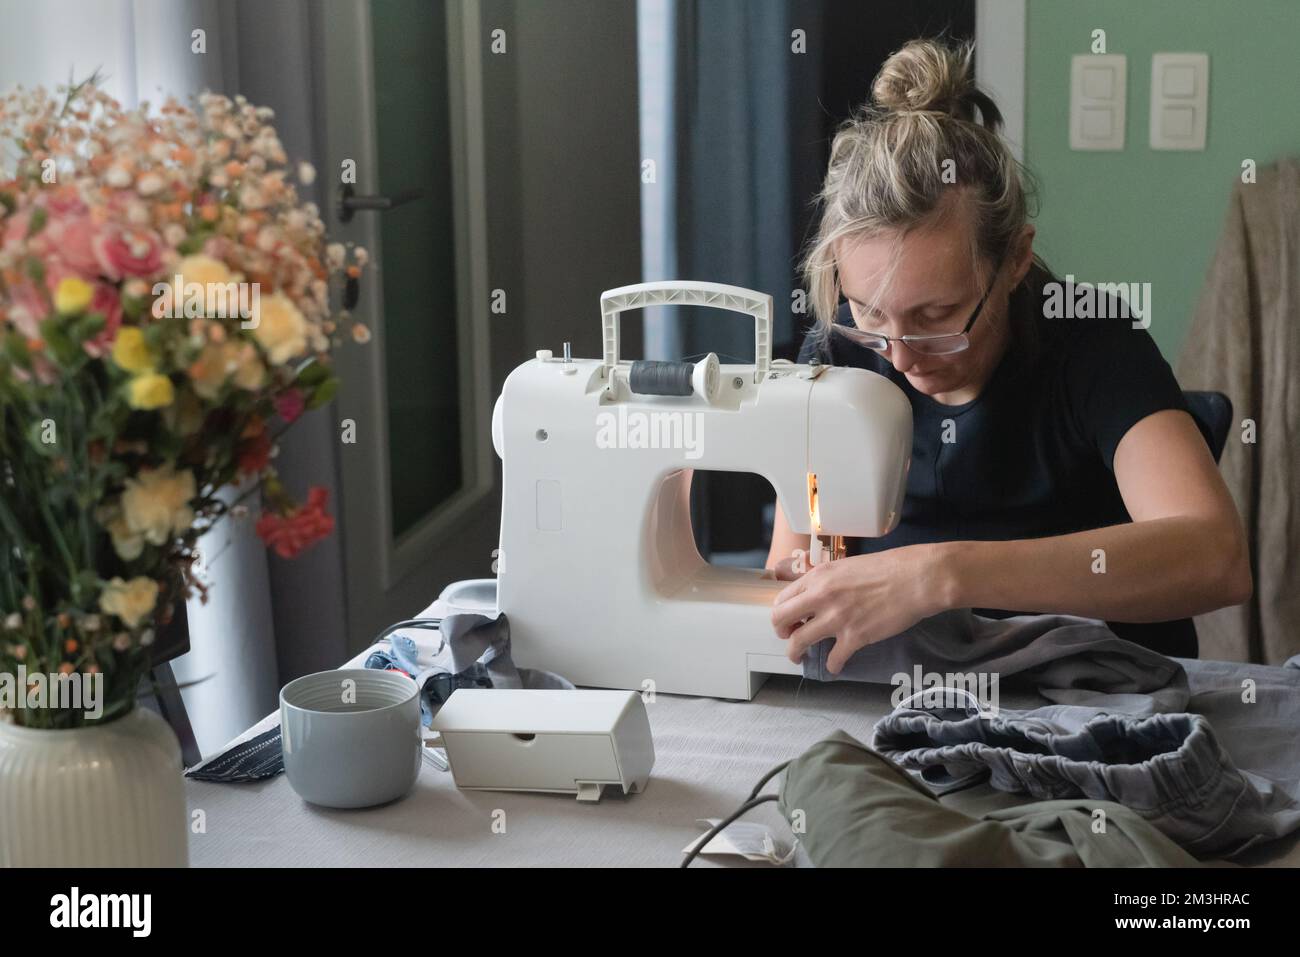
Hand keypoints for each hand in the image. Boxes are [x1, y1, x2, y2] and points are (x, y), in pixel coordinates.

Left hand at [770, 544, 947, 673]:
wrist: (917, 578)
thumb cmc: (889, 567)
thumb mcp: (847, 566)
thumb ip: (828, 581)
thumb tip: (817, 595)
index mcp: (819, 576)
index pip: (783, 598)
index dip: (782, 613)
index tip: (788, 620)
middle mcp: (821, 596)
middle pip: (780, 620)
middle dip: (781, 633)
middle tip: (789, 638)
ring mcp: (836, 618)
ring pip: (798, 643)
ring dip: (795, 654)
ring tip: (800, 658)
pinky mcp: (855, 637)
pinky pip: (832, 659)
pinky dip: (832, 665)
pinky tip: (836, 665)